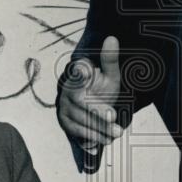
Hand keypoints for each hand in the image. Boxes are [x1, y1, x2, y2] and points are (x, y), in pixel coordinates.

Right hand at [57, 36, 122, 150]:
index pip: (77, 71)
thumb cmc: (102, 87)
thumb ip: (110, 60)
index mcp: (78, 73)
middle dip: (98, 112)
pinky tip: (102, 143)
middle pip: (80, 102)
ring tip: (116, 133)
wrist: (93, 102)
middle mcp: (67, 89)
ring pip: (79, 119)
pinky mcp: (64, 121)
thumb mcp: (110, 75)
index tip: (86, 70)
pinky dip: (89, 139)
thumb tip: (112, 38)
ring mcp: (64, 106)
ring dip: (98, 129)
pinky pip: (75, 132)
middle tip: (115, 119)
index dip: (80, 72)